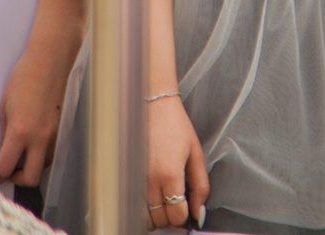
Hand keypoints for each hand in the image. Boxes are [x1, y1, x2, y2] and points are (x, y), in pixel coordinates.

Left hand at [0, 29, 77, 184]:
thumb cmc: (23, 79)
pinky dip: (41, 155)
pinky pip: (51, 152)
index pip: (6, 167)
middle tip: (8, 171)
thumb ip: (5, 133)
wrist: (49, 62)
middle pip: (31, 179)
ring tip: (21, 155)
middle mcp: (39, 138)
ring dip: (31, 166)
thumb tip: (3, 150)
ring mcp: (53, 135)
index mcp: (20, 132)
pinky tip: (33, 143)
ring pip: (44, 166)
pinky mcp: (61, 130)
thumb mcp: (4, 107)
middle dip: (17, 180)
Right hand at [145, 93, 208, 228]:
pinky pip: (132, 204)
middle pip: (159, 220)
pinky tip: (150, 196)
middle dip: (170, 218)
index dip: (185, 217)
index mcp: (169, 174)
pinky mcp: (124, 174)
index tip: (187, 209)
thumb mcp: (196, 154)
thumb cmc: (175, 125)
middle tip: (176, 204)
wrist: (151, 104)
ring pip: (143, 217)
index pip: (176, 215)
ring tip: (163, 201)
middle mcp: (148, 179)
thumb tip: (198, 213)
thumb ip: (200, 186)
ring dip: (155, 215)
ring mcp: (134, 178)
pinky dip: (142, 207)